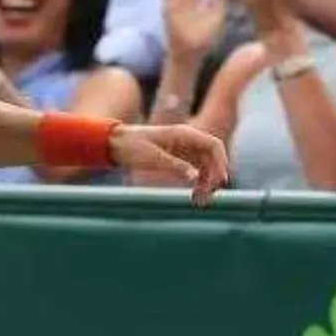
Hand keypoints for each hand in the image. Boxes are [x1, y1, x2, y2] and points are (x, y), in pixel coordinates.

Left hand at [109, 123, 228, 204]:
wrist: (114, 143)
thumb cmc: (131, 146)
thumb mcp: (152, 157)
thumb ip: (175, 166)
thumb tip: (195, 177)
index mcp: (184, 134)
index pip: (213, 145)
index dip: (221, 163)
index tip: (218, 182)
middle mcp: (188, 140)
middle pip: (213, 158)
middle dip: (213, 177)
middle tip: (206, 197)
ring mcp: (184, 149)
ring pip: (206, 166)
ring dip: (207, 183)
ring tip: (198, 201)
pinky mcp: (179, 158)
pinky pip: (196, 171)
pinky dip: (198, 183)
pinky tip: (194, 196)